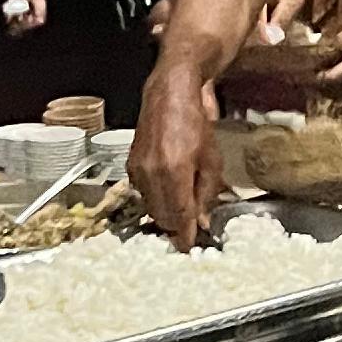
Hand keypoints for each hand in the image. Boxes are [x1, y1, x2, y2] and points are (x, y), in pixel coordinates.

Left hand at [0, 0, 46, 29]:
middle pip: (38, 12)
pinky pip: (25, 5)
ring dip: (23, 19)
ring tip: (9, 27)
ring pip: (31, 10)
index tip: (24, 25)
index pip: (40, 5)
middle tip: (12, 30)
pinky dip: (18, 13)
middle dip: (27, 23)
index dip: (36, 18)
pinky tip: (6, 17)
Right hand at [130, 72, 223, 250]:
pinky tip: (167, 192)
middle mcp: (152, 173)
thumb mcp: (211, 160)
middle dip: (176, 227)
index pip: (179, 216)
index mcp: (175, 171)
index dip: (185, 236)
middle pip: (162, 216)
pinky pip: (143, 194)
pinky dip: (155, 198)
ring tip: (180, 211)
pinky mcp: (130, 165)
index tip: (189, 247)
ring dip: (165, 214)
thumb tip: (202, 221)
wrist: (170, 95)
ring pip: (151, 208)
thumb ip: (206, 193)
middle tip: (189, 229)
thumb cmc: (195, 123)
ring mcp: (138, 170)